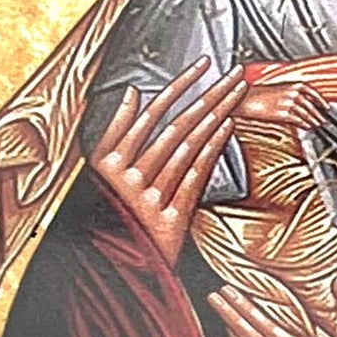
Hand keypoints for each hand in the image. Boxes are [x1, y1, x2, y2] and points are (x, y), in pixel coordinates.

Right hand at [86, 61, 244, 265]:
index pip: (150, 114)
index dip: (179, 86)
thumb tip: (130, 93)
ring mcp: (148, 201)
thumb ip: (115, 132)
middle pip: (176, 127)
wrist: (108, 270)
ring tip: (236, 95)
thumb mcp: (99, 172)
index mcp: (107, 164)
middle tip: (234, 74)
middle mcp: (127, 180)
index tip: (202, 65)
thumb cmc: (108, 213)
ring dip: (216, 117)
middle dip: (209, 96)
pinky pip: (194, 179)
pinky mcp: (168, 222)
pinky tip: (227, 130)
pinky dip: (211, 152)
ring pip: (188, 149)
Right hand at [237, 78, 328, 128]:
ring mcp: (290, 104)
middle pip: (311, 106)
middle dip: (318, 114)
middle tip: (323, 120)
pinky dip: (304, 125)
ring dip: (313, 121)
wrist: (246, 99)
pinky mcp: (284, 114)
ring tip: (316, 125)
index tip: (327, 107)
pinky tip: (306, 127)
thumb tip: (300, 102)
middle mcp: (294, 94)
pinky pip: (299, 121)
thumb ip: (291, 93)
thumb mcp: (277, 89)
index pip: (313, 93)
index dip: (321, 101)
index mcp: (293, 85)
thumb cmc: (258, 94)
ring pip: (307, 114)